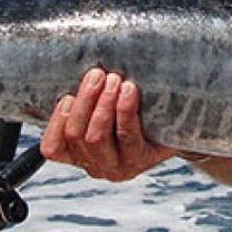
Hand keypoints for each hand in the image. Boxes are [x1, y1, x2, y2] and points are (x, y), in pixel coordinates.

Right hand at [40, 67, 176, 180]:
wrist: (178, 127)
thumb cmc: (134, 112)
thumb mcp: (104, 108)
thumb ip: (87, 98)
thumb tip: (72, 65)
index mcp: (78, 155)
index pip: (52, 148)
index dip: (56, 122)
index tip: (67, 96)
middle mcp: (95, 165)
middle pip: (76, 135)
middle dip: (84, 101)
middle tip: (96, 74)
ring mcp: (118, 166)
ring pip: (96, 137)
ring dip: (102, 103)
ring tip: (113, 80)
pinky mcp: (142, 160)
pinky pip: (127, 136)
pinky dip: (124, 110)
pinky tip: (129, 90)